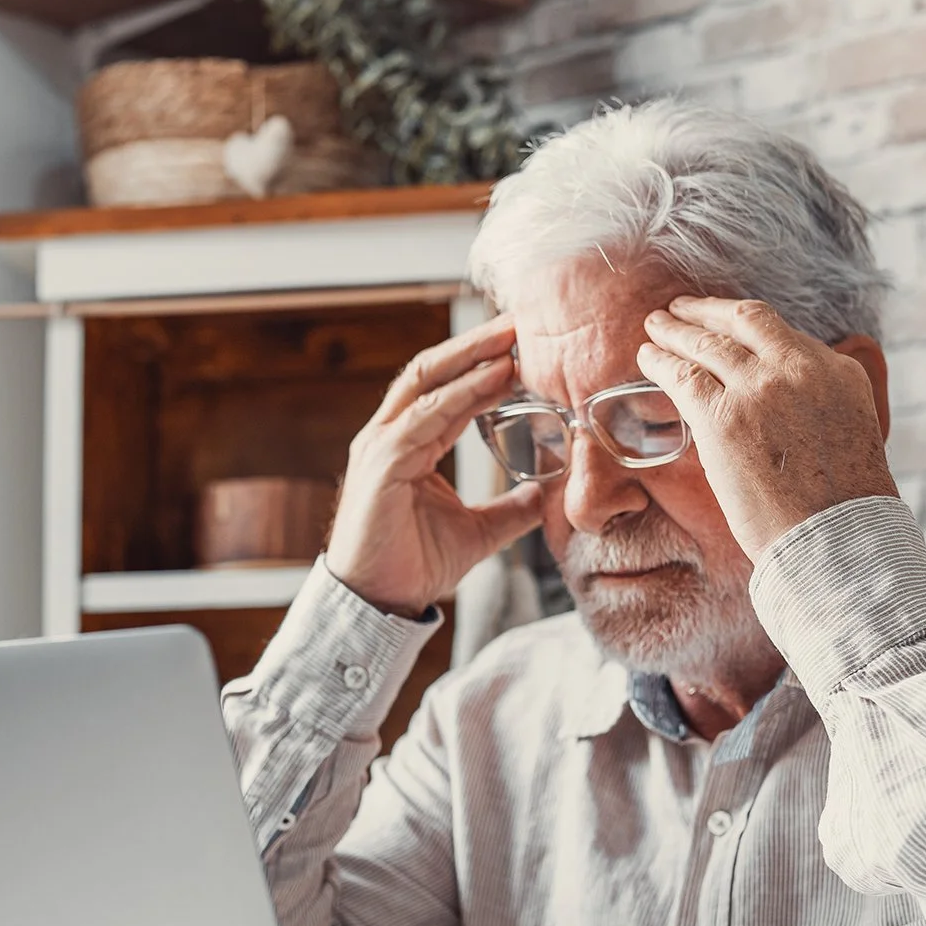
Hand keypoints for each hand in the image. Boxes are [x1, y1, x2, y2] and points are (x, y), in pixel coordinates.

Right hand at [327, 316, 544, 617]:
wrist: (379, 604)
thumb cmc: (411, 565)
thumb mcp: (478, 532)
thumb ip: (510, 509)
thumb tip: (546, 496)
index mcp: (406, 444)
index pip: (442, 387)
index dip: (480, 362)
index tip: (522, 344)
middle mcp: (388, 436)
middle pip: (431, 370)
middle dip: (475, 343)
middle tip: (519, 322)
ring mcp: (380, 447)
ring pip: (427, 383)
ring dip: (472, 357)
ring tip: (511, 338)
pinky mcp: (382, 465)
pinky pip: (425, 417)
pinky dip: (462, 394)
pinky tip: (494, 378)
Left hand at [638, 296, 898, 561]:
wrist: (835, 537)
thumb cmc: (841, 504)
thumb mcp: (854, 430)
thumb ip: (822, 399)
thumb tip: (789, 393)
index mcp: (838, 371)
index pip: (781, 333)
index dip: (744, 324)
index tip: (724, 322)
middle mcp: (801, 368)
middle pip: (743, 321)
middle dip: (705, 311)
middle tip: (680, 308)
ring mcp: (760, 389)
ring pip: (707, 344)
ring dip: (675, 331)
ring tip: (655, 326)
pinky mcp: (723, 417)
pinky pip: (682, 376)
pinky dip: (660, 362)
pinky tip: (646, 357)